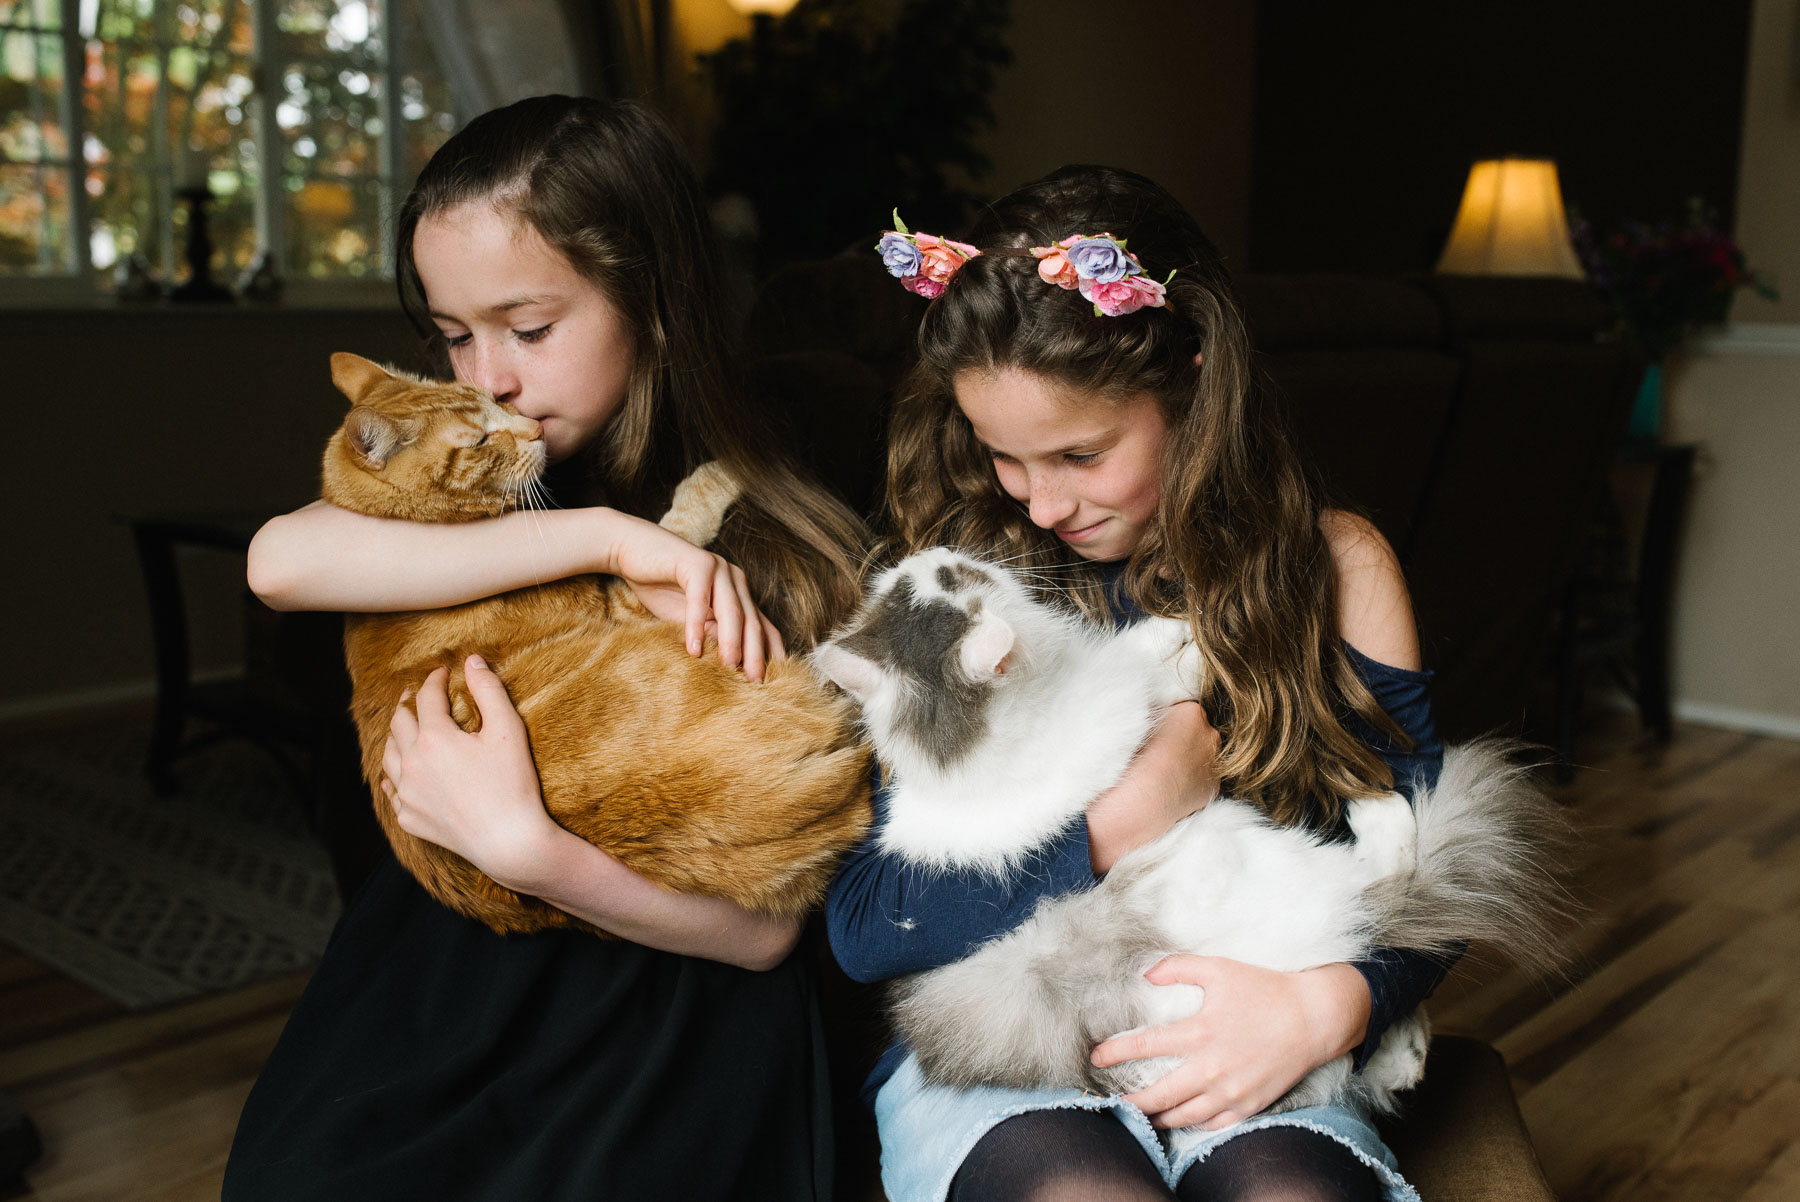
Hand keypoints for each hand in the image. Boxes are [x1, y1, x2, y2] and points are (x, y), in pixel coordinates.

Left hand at [381, 656, 565, 892]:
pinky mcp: (410, 818)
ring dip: (396, 736)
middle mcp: (411, 764)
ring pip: (388, 755)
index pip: (426, 698)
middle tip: (415, 694)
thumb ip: (489, 690)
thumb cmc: (513, 784)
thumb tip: (472, 660)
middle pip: (398, 723)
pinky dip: (393, 775)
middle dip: (408, 703)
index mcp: (434, 738)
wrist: (509, 841)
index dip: (434, 680)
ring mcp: (407, 794)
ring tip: (405, 728)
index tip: (443, 672)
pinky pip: (392, 791)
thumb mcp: (508, 731)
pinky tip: (399, 774)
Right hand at [603, 511, 784, 680]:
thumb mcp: (691, 619)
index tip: (773, 681)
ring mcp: (718, 568)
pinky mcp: (696, 562)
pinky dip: (696, 624)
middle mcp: (735, 579)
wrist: (633, 550)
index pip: (762, 625)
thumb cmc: (662, 587)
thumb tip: (733, 662)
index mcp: (738, 593)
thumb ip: (713, 633)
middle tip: (755, 682)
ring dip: (731, 641)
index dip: (769, 652)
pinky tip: (693, 648)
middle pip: (751, 621)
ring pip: (731, 610)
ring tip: (728, 667)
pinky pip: (700, 598)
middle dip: (755, 653)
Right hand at [1086, 701, 1221, 871]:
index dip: (1166, 724)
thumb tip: (1155, 718)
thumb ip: (1154, 716)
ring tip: (1164, 774)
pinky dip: (1191, 782)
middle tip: (1158, 754)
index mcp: (1192, 713)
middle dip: (1182, 740)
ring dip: (1188, 761)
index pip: (1182, 711)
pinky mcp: (1214, 788)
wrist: (1142, 800)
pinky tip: (1172, 789)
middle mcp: (1211, 735)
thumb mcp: (1136, 723)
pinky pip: (1203, 779)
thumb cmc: (1133, 759)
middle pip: (1197, 732)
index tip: (1152, 735)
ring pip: (1202, 756)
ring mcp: (1214, 763)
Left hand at [1089, 956, 1371, 1129]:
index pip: (1146, 1046)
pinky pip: (1214, 1125)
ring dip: (1159, 1117)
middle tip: (1114, 1102)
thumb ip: (1178, 967)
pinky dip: (1193, 1125)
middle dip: (1131, 1102)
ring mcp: (1232, 1090)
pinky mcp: (1249, 1104)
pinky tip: (1182, 1119)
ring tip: (1143, 1115)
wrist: (1314, 1017)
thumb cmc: (1265, 989)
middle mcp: (1213, 1066)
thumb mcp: (1219, 968)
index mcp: (1201, 1031)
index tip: (1096, 1057)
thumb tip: (1145, 974)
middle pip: (1160, 1095)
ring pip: (1185, 1115)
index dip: (1116, 1052)